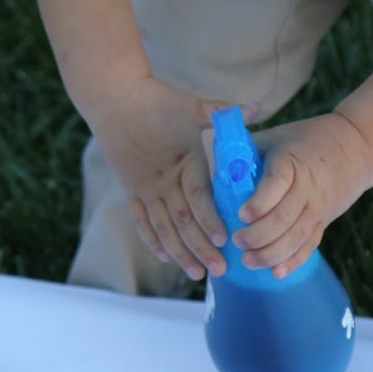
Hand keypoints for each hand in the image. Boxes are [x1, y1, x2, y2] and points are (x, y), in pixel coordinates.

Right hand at [88, 78, 237, 280]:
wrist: (112, 97)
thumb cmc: (157, 99)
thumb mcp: (193, 105)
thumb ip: (224, 111)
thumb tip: (260, 107)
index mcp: (183, 160)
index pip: (197, 197)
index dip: (210, 219)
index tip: (224, 240)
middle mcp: (162, 179)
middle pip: (182, 220)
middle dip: (200, 247)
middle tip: (219, 269)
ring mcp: (143, 187)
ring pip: (162, 227)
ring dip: (179, 253)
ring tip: (196, 274)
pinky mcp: (129, 189)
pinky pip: (141, 221)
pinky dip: (153, 241)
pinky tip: (165, 257)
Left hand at [232, 112, 371, 277]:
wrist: (354, 147)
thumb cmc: (304, 140)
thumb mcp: (275, 136)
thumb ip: (244, 148)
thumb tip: (210, 157)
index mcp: (291, 161)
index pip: (278, 183)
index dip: (261, 201)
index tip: (242, 214)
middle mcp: (307, 186)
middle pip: (285, 217)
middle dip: (259, 235)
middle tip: (237, 241)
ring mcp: (317, 207)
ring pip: (296, 236)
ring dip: (271, 253)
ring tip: (248, 261)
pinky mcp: (323, 221)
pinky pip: (310, 245)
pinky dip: (294, 261)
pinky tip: (276, 273)